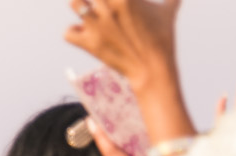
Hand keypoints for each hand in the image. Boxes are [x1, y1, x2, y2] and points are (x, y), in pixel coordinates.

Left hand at [65, 0, 181, 92]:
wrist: (153, 68)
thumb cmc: (162, 38)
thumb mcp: (168, 12)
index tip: (114, 3)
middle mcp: (109, 8)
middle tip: (101, 6)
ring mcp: (98, 26)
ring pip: (74, 4)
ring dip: (79, 6)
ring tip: (89, 12)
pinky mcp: (90, 44)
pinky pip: (68, 33)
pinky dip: (72, 32)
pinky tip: (83, 33)